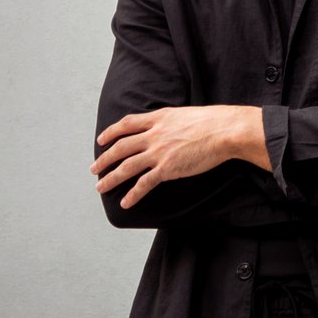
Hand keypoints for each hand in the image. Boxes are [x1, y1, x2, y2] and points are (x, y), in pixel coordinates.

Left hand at [91, 105, 268, 208]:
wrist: (224, 131)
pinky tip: (125, 203)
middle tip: (94, 169)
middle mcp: (154, 134)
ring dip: (110, 178)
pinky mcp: (167, 168)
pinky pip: (144, 183)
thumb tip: (169, 126)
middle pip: (120, 147)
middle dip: (104, 159)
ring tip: (100, 187)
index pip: (127, 124)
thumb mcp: (185, 114)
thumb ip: (171, 121)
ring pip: (126, 166)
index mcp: (158, 118)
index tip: (101, 140)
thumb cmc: (213, 122)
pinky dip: (133, 194)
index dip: (111, 132)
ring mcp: (159, 152)